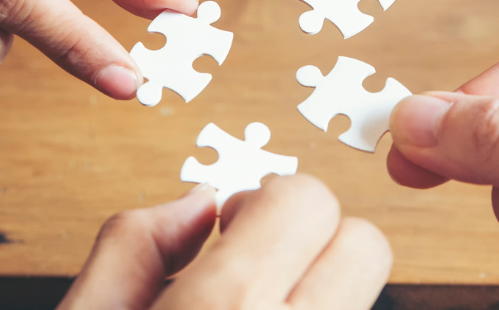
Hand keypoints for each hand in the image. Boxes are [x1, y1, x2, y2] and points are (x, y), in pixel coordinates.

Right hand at [58, 176, 391, 309]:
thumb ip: (132, 248)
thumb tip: (196, 203)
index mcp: (230, 309)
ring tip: (256, 307)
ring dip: (320, 286)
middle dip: (317, 238)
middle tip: (256, 263)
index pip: (308, 201)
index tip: (233, 225)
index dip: (268, 200)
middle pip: (366, 247)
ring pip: (364, 295)